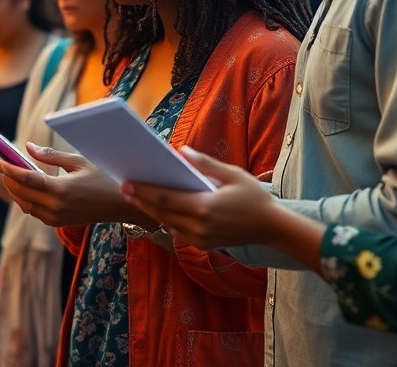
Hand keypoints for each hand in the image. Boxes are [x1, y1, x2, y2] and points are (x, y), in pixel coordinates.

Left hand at [0, 143, 144, 226]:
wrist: (121, 205)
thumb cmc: (103, 178)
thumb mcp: (79, 162)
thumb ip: (51, 156)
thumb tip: (28, 148)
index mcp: (61, 190)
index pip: (26, 179)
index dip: (8, 170)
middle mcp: (55, 207)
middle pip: (21, 193)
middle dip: (8, 179)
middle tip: (3, 165)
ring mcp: (56, 218)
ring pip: (25, 205)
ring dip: (16, 190)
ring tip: (13, 174)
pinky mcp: (58, 223)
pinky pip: (34, 211)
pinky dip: (26, 199)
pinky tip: (28, 187)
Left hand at [121, 146, 281, 249]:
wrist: (272, 228)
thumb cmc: (254, 197)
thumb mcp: (232, 175)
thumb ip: (205, 164)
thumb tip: (181, 151)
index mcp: (204, 207)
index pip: (165, 199)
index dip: (143, 192)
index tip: (126, 183)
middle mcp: (199, 226)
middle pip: (161, 213)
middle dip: (141, 200)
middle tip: (124, 188)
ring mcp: (201, 239)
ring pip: (168, 223)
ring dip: (151, 211)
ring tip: (136, 196)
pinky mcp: (203, 245)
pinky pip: (178, 231)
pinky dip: (167, 219)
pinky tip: (158, 208)